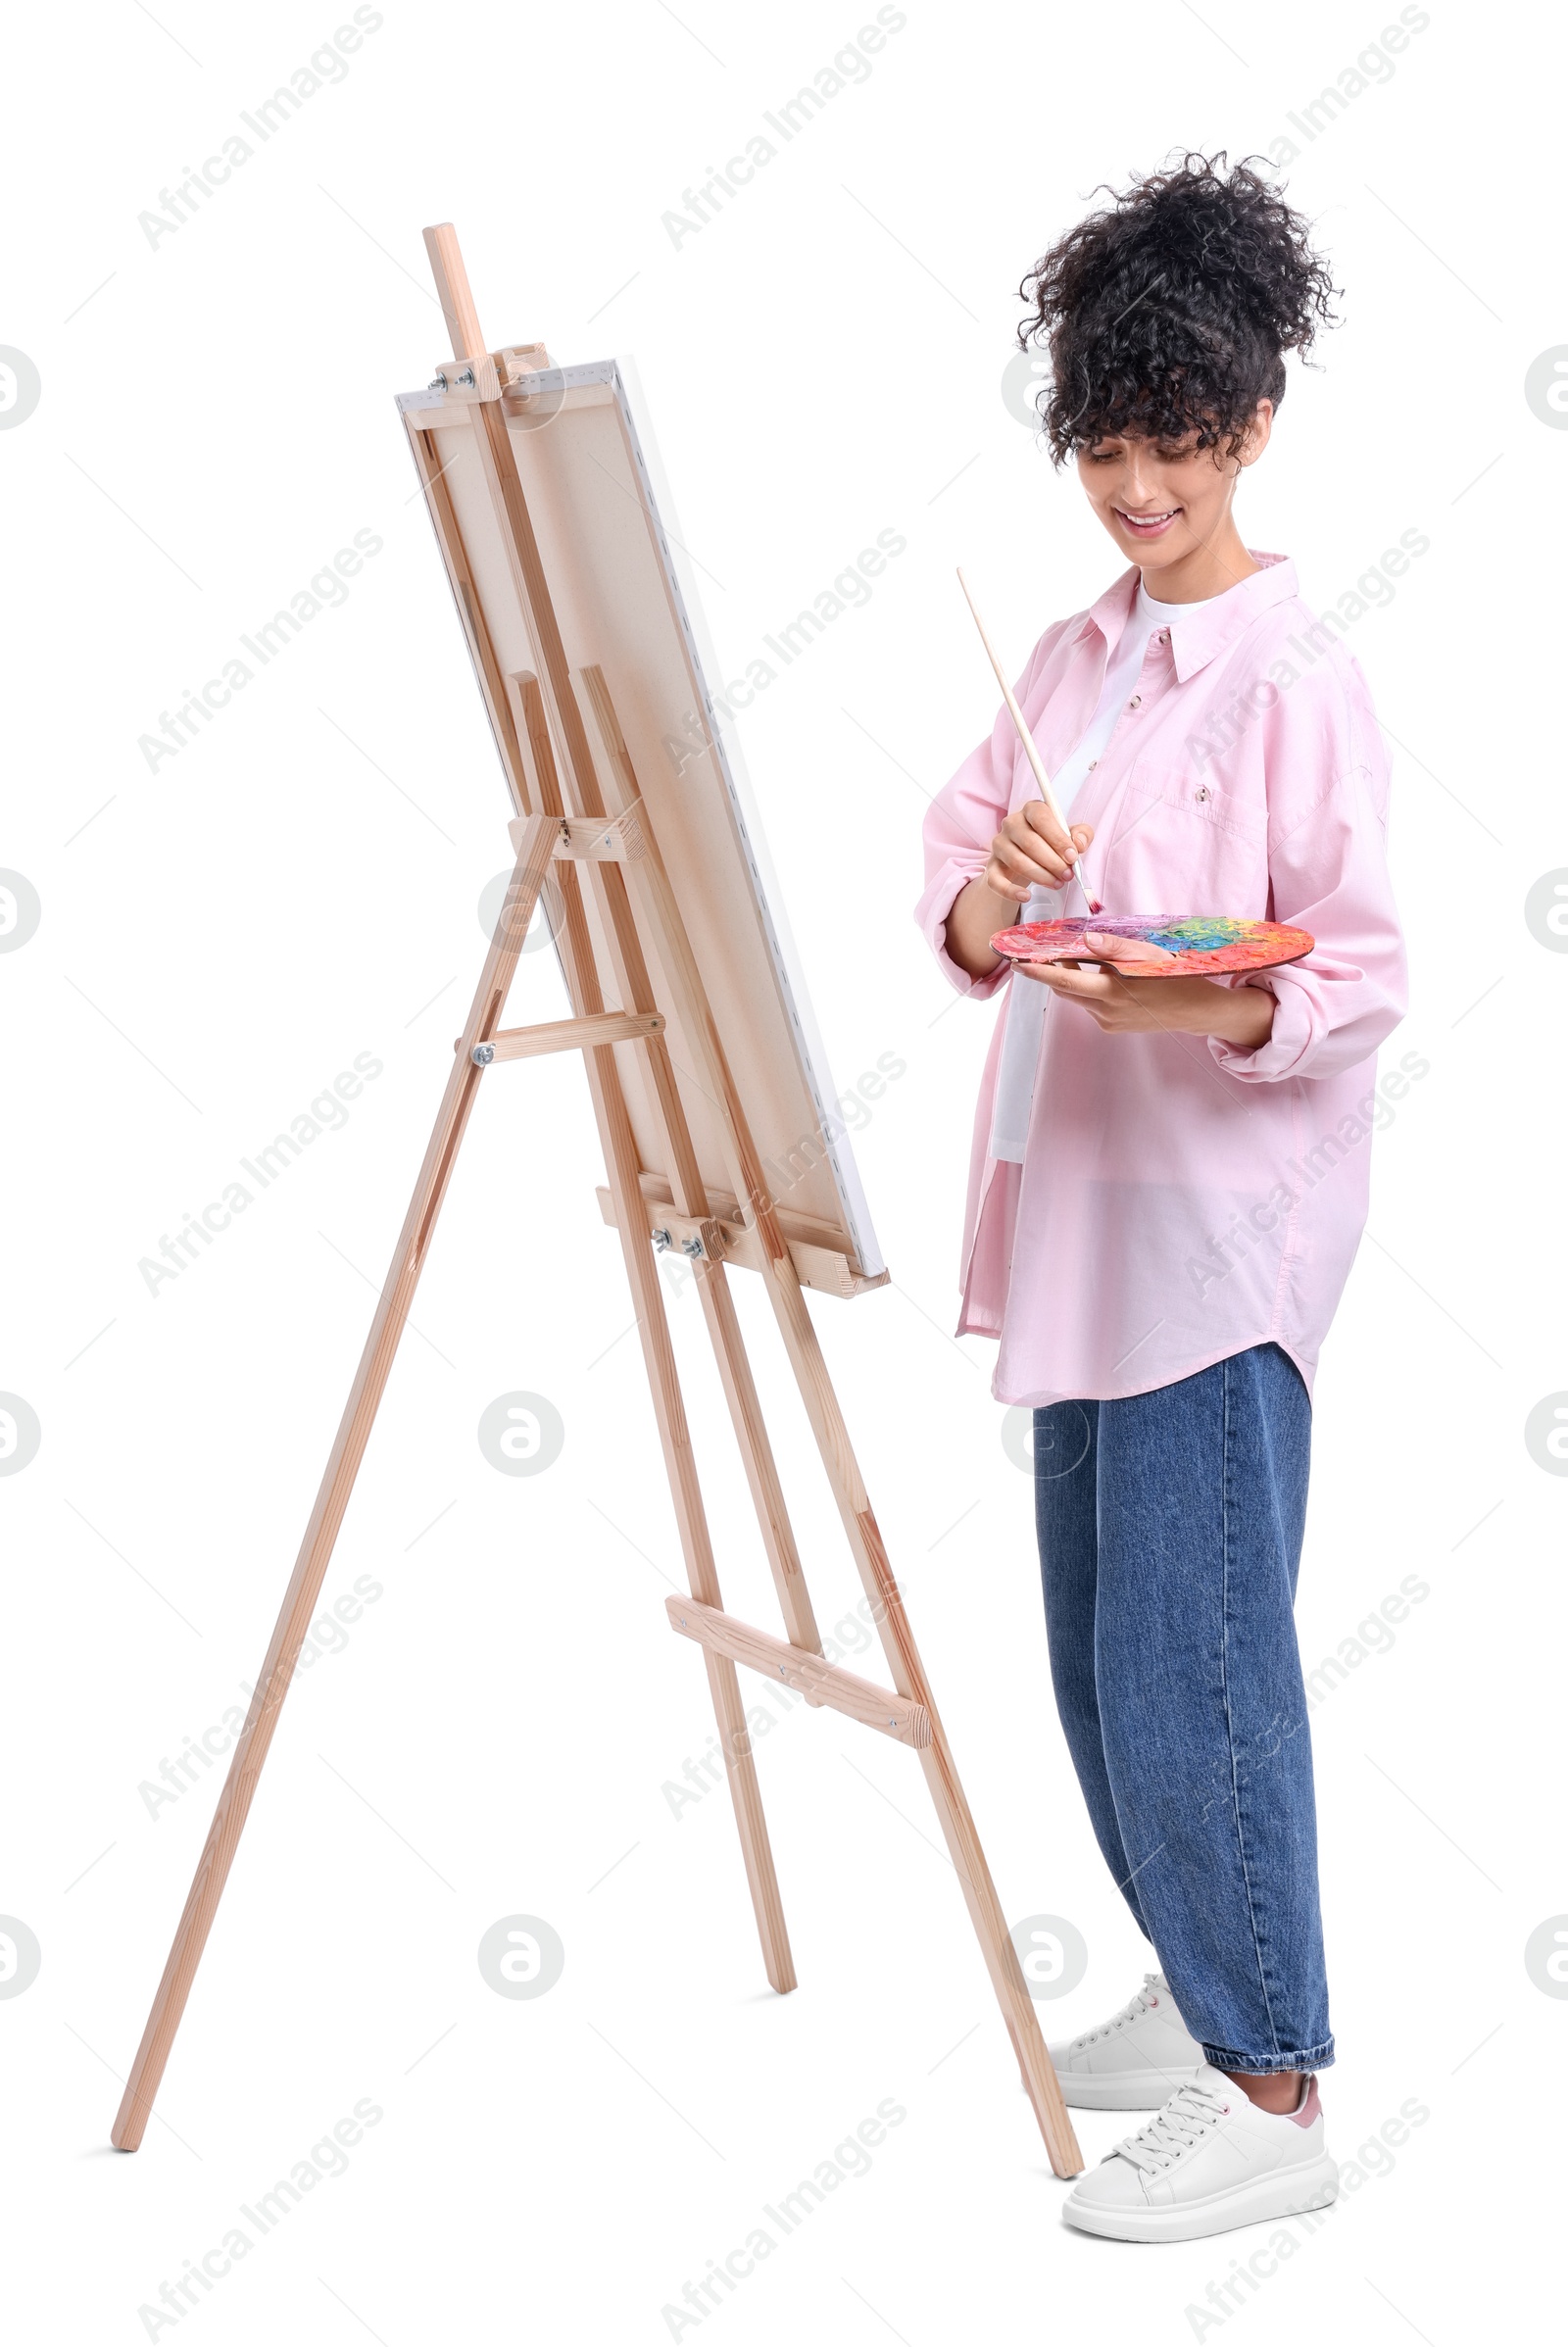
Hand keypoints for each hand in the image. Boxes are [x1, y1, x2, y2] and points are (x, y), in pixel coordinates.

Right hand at [983, 804, 1094, 902]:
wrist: (1027, 861)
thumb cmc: (1050, 844)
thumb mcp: (1069, 836)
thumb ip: (1081, 834)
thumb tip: (1079, 844)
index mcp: (1032, 810)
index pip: (1042, 818)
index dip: (1058, 838)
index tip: (1072, 856)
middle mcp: (1012, 823)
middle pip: (1030, 842)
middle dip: (1052, 862)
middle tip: (1068, 875)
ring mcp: (999, 844)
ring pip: (1017, 861)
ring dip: (1040, 876)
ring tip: (1056, 884)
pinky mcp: (991, 866)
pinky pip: (996, 880)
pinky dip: (1011, 891)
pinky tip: (1026, 896)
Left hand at [1013, 930, 1276, 1046]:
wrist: (1197, 1010)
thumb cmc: (1174, 975)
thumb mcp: (1147, 954)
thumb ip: (1114, 947)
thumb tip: (1085, 938)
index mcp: (1112, 992)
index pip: (1065, 981)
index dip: (1039, 971)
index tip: (1016, 963)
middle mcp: (1105, 1011)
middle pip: (1066, 989)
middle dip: (1050, 971)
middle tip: (1035, 954)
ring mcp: (1108, 1022)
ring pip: (1078, 996)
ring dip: (1070, 979)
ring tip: (1068, 958)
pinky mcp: (1113, 1026)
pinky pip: (1091, 1004)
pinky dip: (1087, 988)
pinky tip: (1098, 975)